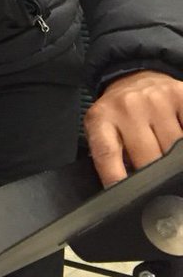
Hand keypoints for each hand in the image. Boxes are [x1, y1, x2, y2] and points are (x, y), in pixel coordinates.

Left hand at [84, 70, 182, 185]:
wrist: (135, 77)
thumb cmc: (119, 113)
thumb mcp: (104, 130)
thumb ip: (112, 156)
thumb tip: (124, 190)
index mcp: (102, 118)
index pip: (107, 154)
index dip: (116, 179)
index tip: (127, 199)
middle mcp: (128, 107)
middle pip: (147, 157)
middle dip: (155, 178)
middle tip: (160, 193)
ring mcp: (156, 100)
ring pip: (174, 147)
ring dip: (174, 163)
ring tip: (170, 166)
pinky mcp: (181, 95)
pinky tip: (179, 151)